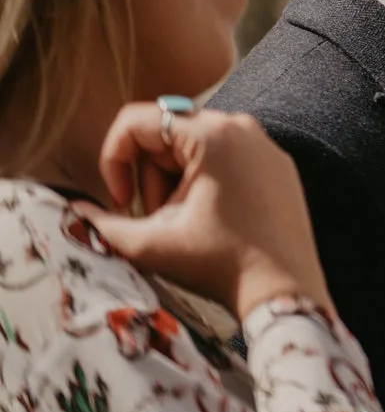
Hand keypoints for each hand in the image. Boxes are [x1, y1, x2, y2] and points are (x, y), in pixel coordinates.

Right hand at [74, 103, 332, 318]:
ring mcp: (263, 143)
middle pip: (164, 136)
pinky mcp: (276, 163)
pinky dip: (204, 184)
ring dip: (174, 183)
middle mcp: (242, 126)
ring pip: (191, 148)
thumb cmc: (221, 264)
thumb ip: (100, 223)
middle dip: (149, 178)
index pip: (135, 121)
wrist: (285, 290)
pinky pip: (223, 157)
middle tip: (161, 219)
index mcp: (213, 134)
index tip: (121, 202)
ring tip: (187, 223)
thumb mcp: (149, 243)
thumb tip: (73, 211)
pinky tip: (212, 219)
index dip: (114, 161)